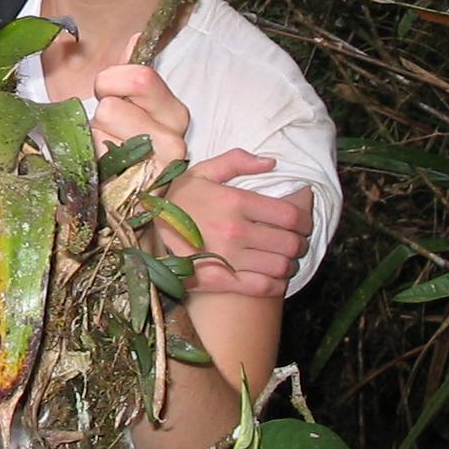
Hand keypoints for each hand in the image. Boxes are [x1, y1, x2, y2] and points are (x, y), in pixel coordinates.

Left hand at [91, 36, 188, 175]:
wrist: (122, 194)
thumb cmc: (121, 140)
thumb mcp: (128, 102)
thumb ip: (131, 70)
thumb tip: (138, 36)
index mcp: (173, 111)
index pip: (139, 76)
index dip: (110, 81)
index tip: (108, 94)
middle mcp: (174, 139)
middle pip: (111, 106)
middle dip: (99, 112)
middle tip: (107, 127)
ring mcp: (157, 167)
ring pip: (99, 130)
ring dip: (94, 137)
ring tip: (106, 150)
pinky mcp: (137, 189)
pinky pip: (94, 157)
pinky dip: (91, 159)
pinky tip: (104, 168)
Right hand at [162, 149, 313, 297]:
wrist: (143, 231)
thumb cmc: (178, 200)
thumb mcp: (201, 172)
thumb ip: (236, 161)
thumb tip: (271, 163)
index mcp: (235, 202)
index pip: (290, 216)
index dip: (305, 221)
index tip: (303, 224)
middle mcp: (234, 230)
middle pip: (291, 243)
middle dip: (300, 244)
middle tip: (296, 243)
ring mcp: (228, 258)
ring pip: (281, 266)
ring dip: (289, 264)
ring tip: (283, 259)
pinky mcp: (220, 281)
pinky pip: (264, 287)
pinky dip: (277, 285)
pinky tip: (275, 278)